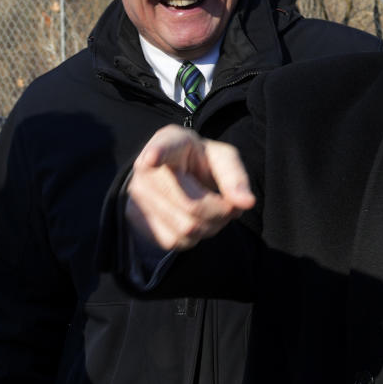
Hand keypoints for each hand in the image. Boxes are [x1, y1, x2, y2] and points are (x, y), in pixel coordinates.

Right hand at [125, 124, 255, 250]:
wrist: (175, 174)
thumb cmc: (203, 163)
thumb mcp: (223, 160)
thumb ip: (236, 178)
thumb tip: (247, 203)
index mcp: (171, 141)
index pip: (164, 147)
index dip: (158, 153)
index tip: (153, 158)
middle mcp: (146, 167)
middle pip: (192, 205)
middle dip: (221, 212)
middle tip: (230, 205)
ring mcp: (137, 193)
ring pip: (186, 228)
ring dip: (211, 227)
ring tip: (213, 210)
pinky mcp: (135, 217)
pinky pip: (174, 241)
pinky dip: (194, 238)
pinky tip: (195, 221)